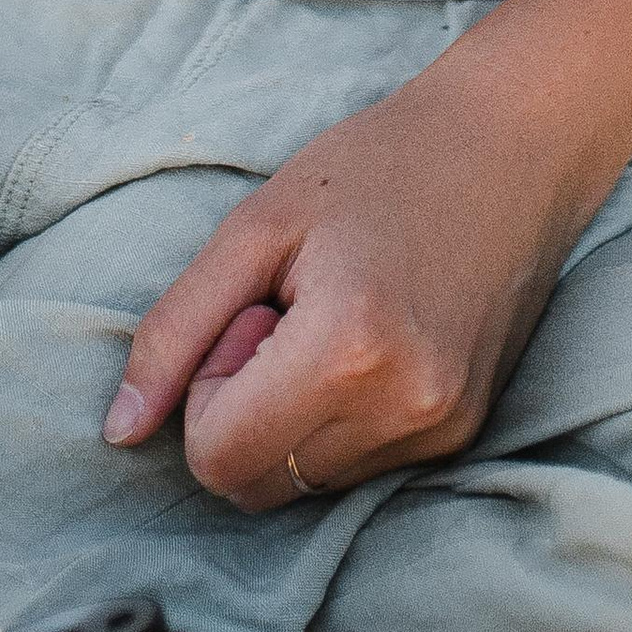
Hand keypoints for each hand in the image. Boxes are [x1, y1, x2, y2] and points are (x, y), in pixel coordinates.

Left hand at [99, 56, 584, 509]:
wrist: (513, 144)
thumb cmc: (378, 164)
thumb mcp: (254, 226)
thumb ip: (174, 332)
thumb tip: (118, 431)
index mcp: (349, 351)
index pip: (218, 458)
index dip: (207, 389)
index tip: (252, 312)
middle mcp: (406, 409)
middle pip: (256, 486)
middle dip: (243, 410)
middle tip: (285, 315)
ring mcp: (443, 430)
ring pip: (303, 486)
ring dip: (290, 417)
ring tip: (334, 319)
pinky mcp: (463, 434)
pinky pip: (356, 468)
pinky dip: (337, 418)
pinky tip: (370, 339)